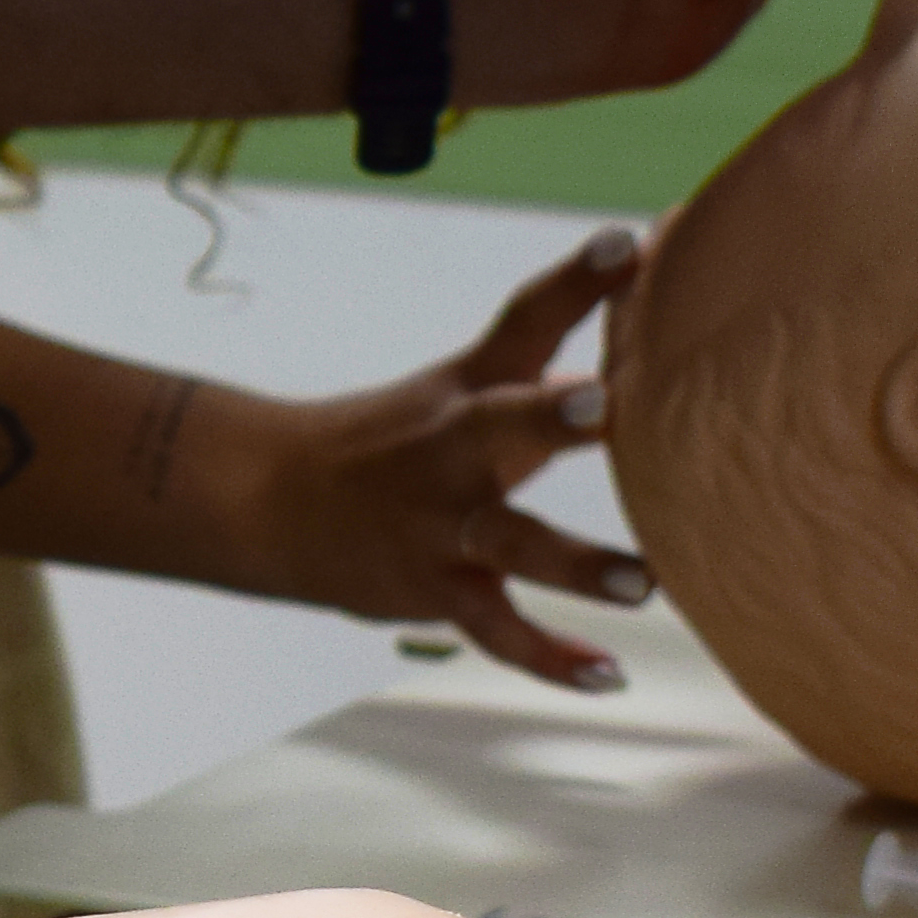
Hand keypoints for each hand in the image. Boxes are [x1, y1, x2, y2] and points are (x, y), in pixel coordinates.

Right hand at [173, 232, 643, 688]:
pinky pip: (497, 629)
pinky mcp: (436, 587)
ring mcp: (442, 524)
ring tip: (643, 586)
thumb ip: (552, 338)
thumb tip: (640, 281)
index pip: (526, 320)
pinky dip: (549, 657)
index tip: (632, 242)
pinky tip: (607, 676)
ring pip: (508, 543)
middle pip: (502, 425)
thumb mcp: (467, 381)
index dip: (579, 280)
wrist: (274, 502)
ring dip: (574, 563)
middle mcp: (455, 450)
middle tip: (599, 404)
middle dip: (551, 416)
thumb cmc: (400, 438)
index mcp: (470, 390)